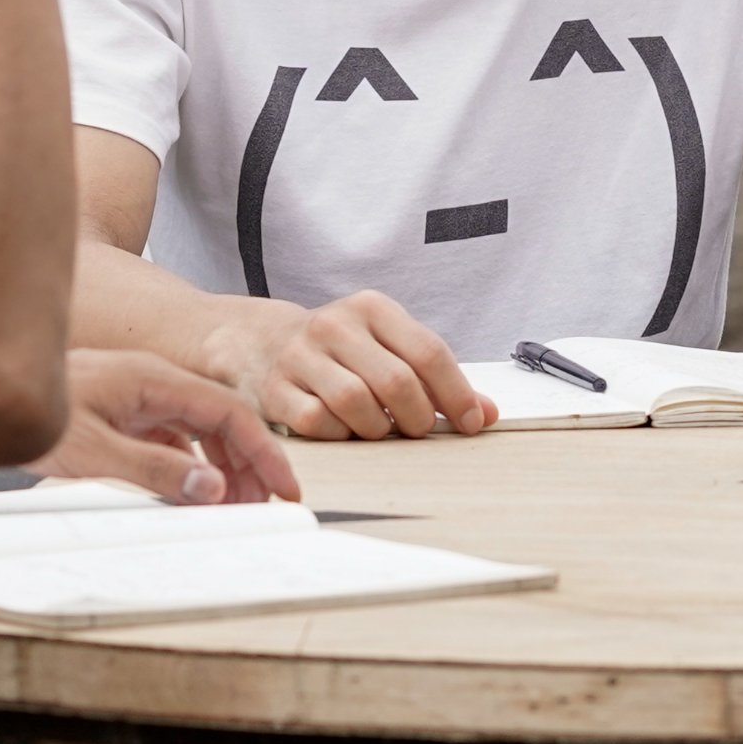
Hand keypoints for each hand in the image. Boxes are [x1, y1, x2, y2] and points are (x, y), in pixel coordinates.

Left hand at [33, 351, 302, 503]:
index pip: (230, 413)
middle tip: (263, 508)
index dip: (264, 452)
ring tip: (233, 507)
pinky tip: (191, 492)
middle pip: (222, 421)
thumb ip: (153, 471)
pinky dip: (191, 467)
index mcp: (155, 380)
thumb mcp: (93, 451)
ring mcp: (139, 397)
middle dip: (249, 465)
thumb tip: (211, 489)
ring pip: (200, 431)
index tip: (284, 488)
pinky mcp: (125, 414)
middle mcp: (154, 383)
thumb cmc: (34, 416)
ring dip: (222, 467)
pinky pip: (174, 439)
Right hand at [206, 291, 492, 440]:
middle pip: (396, 382)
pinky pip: (319, 423)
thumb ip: (436, 377)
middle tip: (418, 429)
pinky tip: (344, 430)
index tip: (470, 422)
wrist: (256, 341)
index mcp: (371, 308)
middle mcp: (334, 325)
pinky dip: (340, 435)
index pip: (428, 351)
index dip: (456, 393)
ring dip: (378, 429)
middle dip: (418, 417)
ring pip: (357, 404)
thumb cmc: (337, 350)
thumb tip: (486, 413)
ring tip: (379, 429)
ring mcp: (300, 356)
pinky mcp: (274, 389)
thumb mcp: (387, 346)